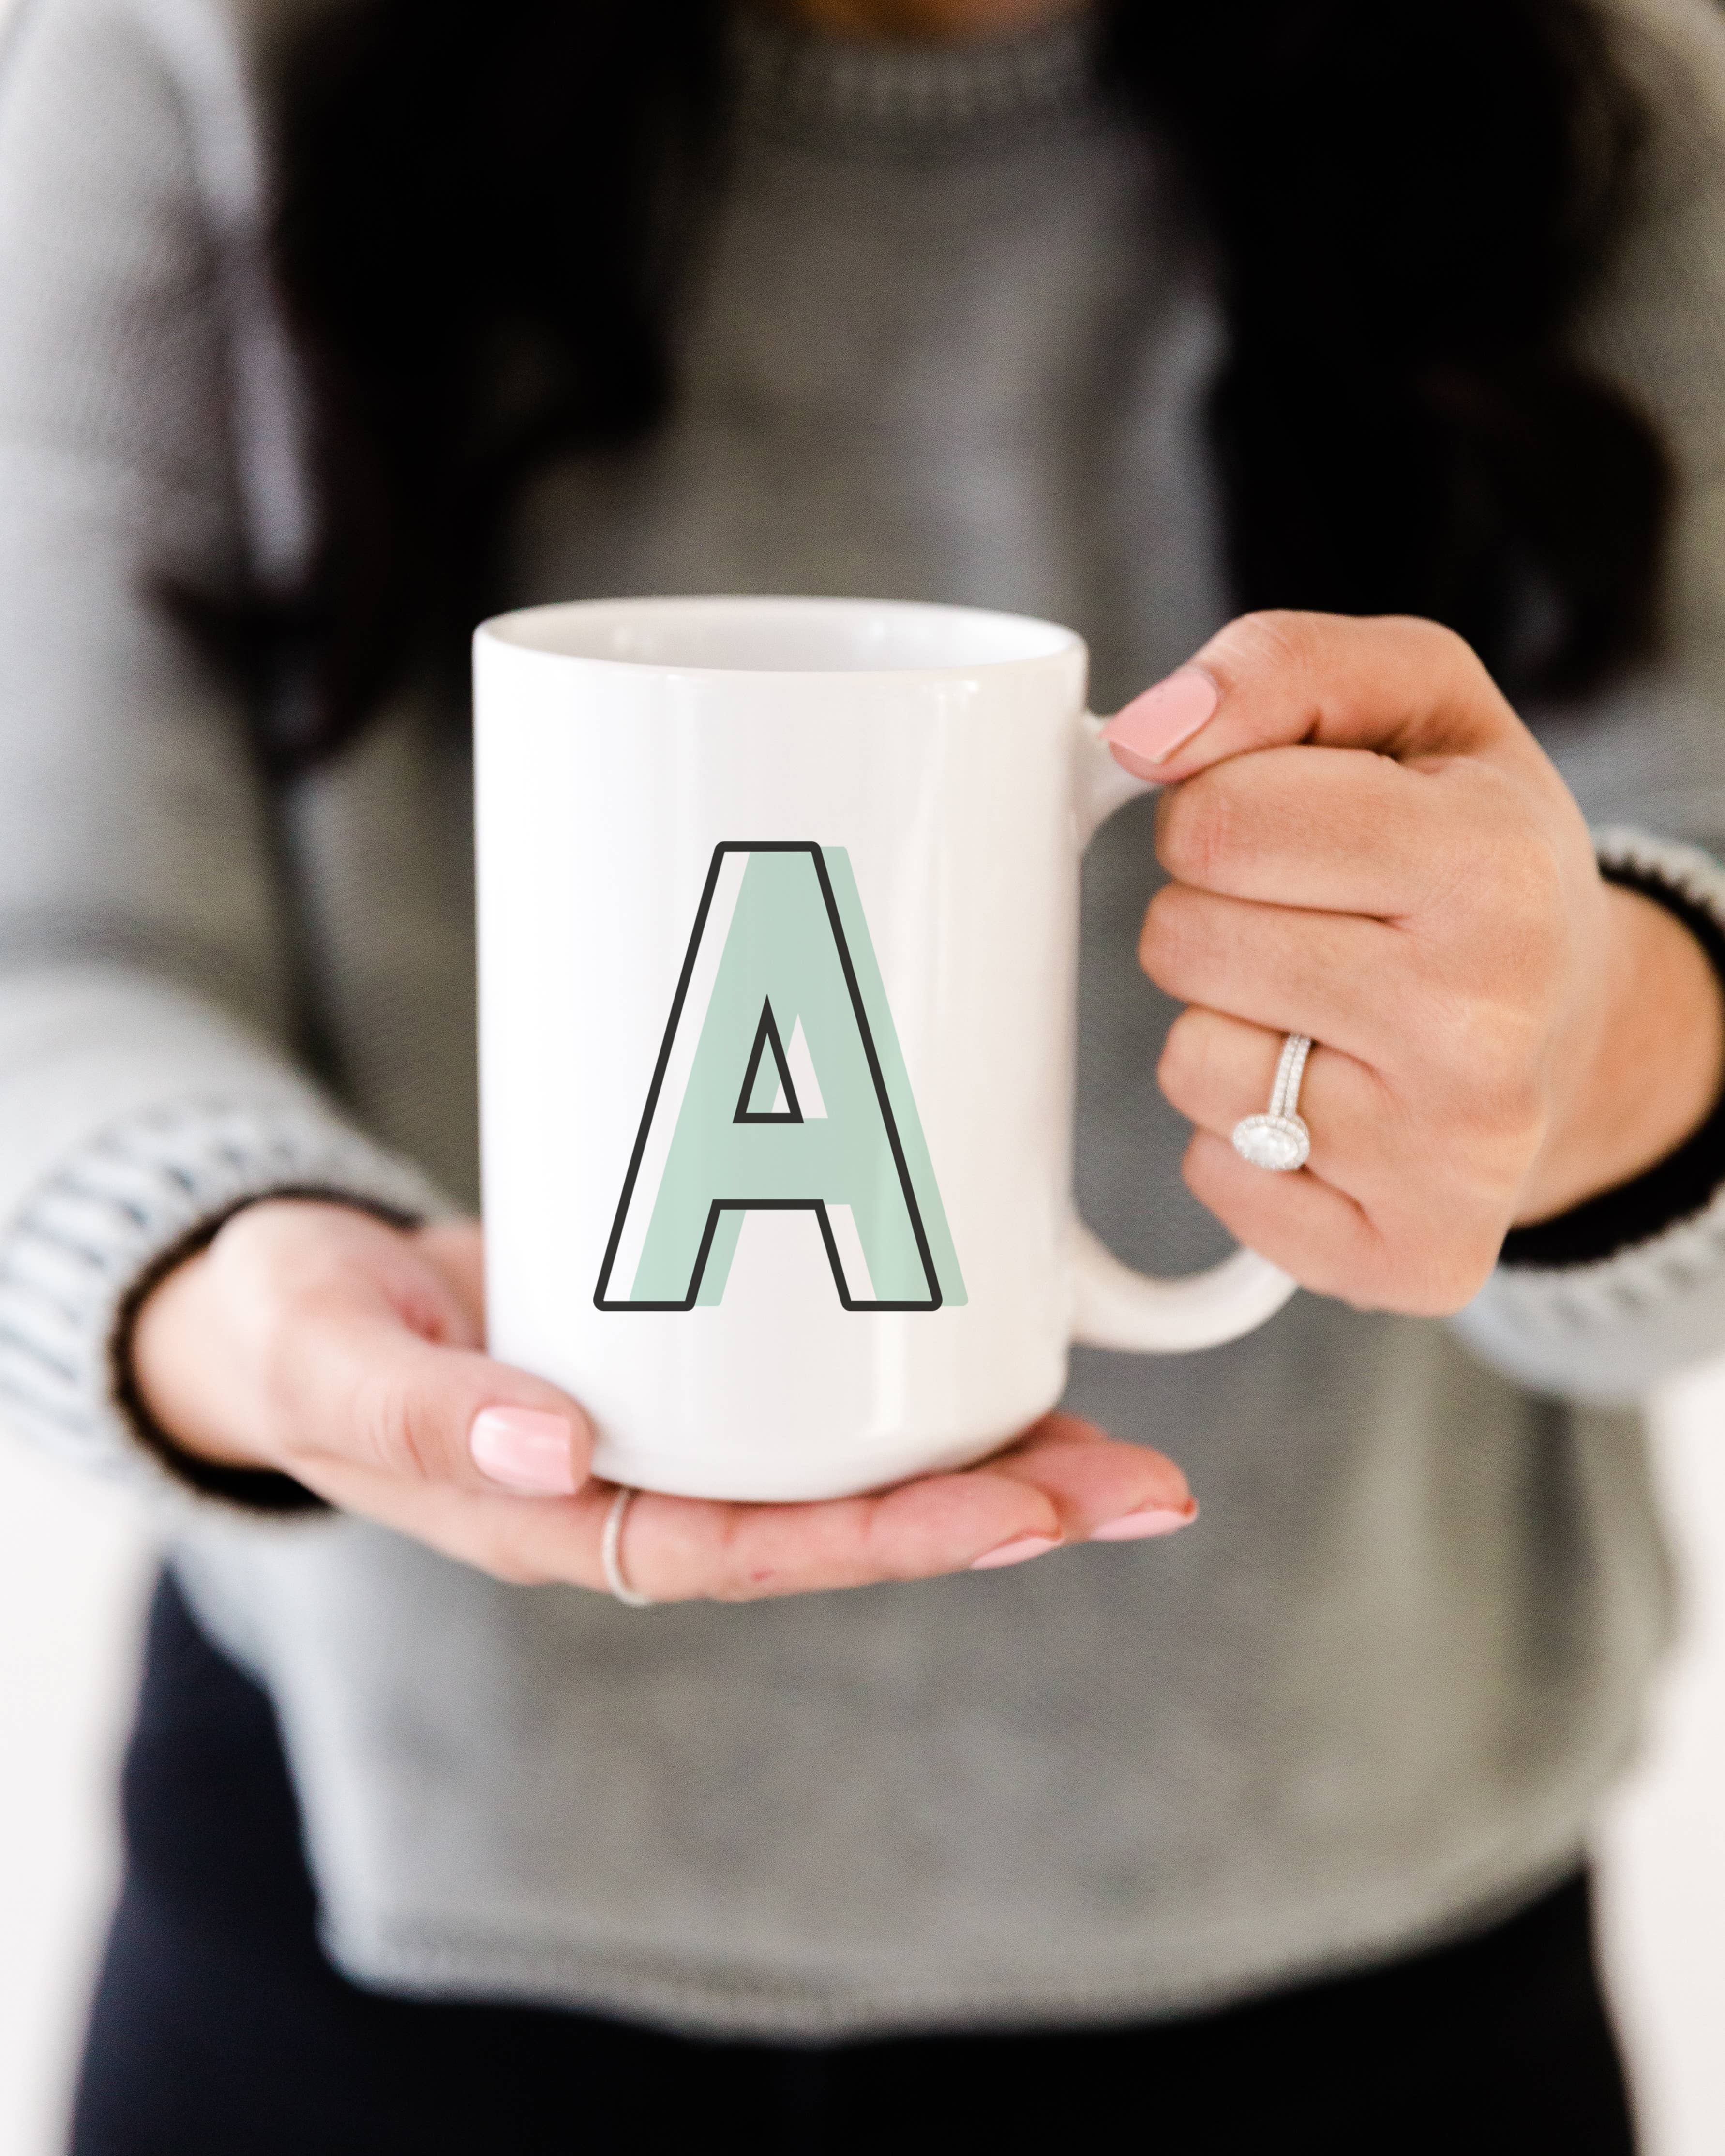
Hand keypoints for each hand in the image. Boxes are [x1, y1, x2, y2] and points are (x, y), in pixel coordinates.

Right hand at [129, 1200, 1194, 1596]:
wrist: (295, 1295)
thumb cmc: (301, 1336)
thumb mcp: (332, 1363)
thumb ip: (427, 1412)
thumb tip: (559, 1451)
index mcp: (570, 1525)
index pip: (757, 1552)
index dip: (891, 1539)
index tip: (1020, 1513)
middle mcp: (643, 1494)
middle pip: (844, 1522)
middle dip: (997, 1511)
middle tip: (1144, 1489)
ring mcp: (679, 1432)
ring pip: (852, 1468)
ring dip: (991, 1458)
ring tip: (1129, 1448)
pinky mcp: (694, 1361)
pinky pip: (820, 1396)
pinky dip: (916, 1384)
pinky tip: (1011, 1350)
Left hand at [1103, 611, 1724, 1315]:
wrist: (1580, 1021)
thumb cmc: (1473, 848)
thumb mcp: (1416, 703)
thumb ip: (1279, 667)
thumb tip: (1146, 734)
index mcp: (1491, 866)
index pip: (1216, 818)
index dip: (1213, 810)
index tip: (1274, 828)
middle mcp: (1483, 1024)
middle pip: (1185, 941)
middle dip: (1212, 914)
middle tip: (1306, 920)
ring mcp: (1453, 1159)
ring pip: (1190, 1065)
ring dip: (1224, 1025)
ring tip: (1321, 1010)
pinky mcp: (1414, 1257)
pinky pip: (1218, 1177)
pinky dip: (1245, 1138)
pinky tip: (1332, 1099)